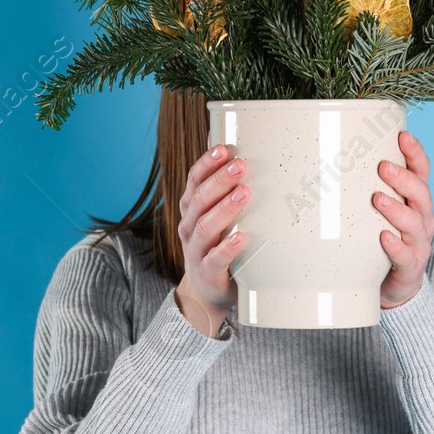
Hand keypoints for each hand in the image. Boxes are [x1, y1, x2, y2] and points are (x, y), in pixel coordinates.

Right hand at [173, 144, 251, 336]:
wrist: (205, 292)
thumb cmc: (216, 245)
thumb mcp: (214, 214)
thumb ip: (218, 186)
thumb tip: (221, 142)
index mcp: (191, 209)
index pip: (193, 180)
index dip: (206, 163)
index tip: (224, 149)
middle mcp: (189, 226)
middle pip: (199, 199)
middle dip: (219, 180)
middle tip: (240, 166)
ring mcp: (196, 250)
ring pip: (205, 226)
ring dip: (224, 208)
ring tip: (243, 194)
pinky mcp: (207, 272)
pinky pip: (215, 258)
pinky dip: (227, 247)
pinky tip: (240, 237)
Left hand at [373, 131, 433, 308]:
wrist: (395, 283)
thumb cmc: (381, 236)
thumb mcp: (378, 209)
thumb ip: (365, 186)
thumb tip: (326, 154)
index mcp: (415, 199)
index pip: (421, 171)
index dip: (415, 153)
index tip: (402, 135)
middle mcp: (422, 218)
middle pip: (421, 193)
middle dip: (403, 178)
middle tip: (383, 167)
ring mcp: (418, 243)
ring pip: (415, 223)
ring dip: (397, 209)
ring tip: (378, 198)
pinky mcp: (410, 267)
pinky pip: (405, 255)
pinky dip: (395, 245)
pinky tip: (384, 237)